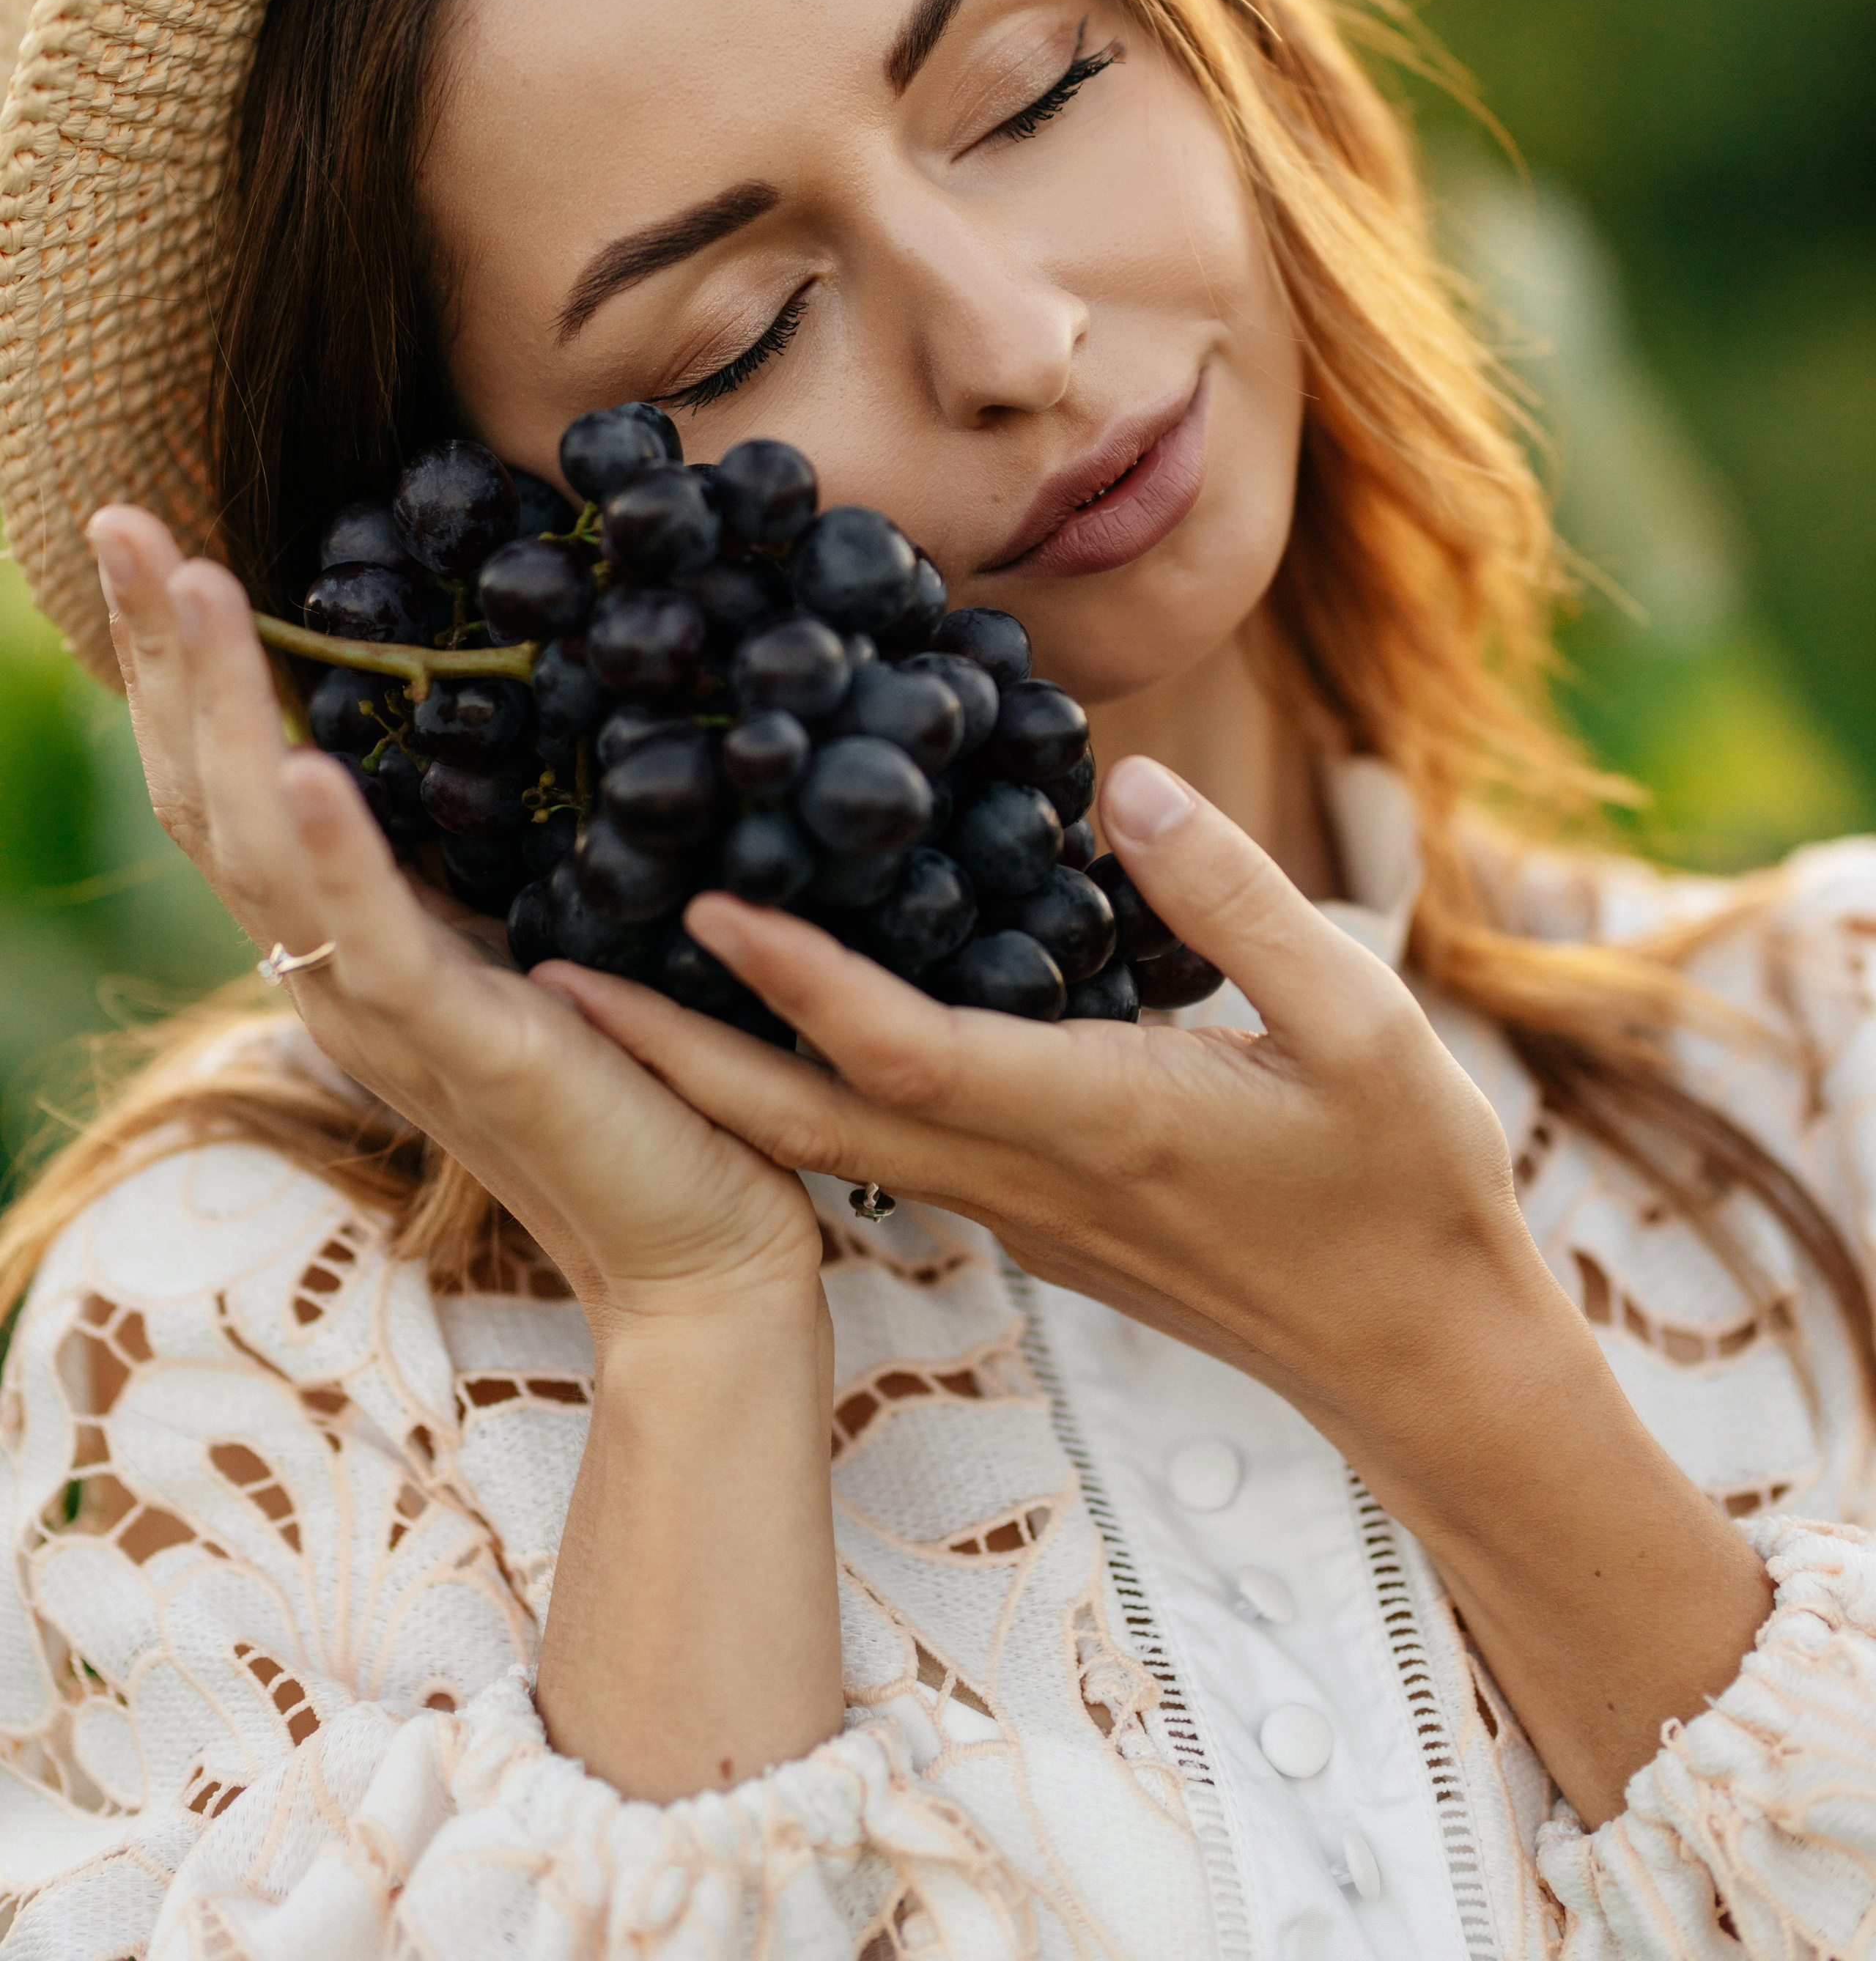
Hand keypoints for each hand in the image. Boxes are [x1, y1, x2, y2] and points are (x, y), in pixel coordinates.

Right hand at [85, 507, 823, 1327]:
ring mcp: (388, 1012)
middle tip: (124, 520)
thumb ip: (472, 863)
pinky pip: (376, 940)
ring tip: (199, 586)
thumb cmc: (633, 1088)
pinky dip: (334, 850)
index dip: (185, 667)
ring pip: (263, 847)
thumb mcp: (531, 941)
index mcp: (348, 939)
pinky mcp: (468, 1047)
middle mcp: (336, 972)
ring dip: (224, 711)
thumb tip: (468, 738)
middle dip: (166, 654)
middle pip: (210, 795)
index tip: (160, 543)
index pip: (233, 783)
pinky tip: (303, 764)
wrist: (695, 1247)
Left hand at [550, 753, 1532, 1440]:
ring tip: (614, 992)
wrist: (1421, 1359)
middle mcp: (1027, 1179)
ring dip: (716, 1076)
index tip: (696, 900)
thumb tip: (1121, 786)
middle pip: (809, 1119)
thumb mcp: (1365, 1026)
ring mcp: (1021, 1214)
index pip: (905, 1049)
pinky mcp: (1037, 1224)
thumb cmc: (1403, 1187)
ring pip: (830, 1144)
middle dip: (670, 1055)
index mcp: (1096, 1121)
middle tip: (544, 982)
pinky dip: (800, 1095)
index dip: (794, 978)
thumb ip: (1235, 899)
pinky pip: (883, 1153)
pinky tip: (773, 1038)